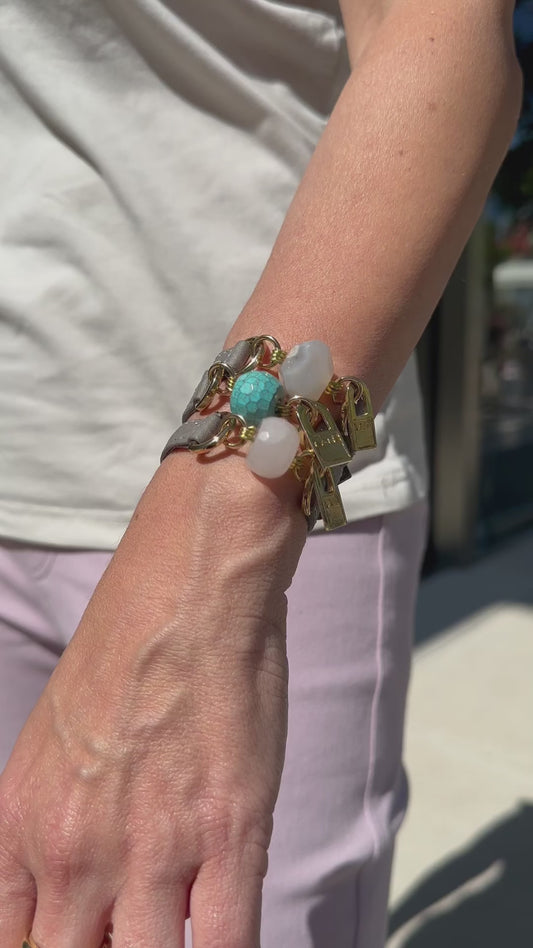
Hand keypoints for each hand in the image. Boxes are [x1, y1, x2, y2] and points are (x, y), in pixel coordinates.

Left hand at [0, 453, 305, 946]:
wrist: (188, 587)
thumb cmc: (129, 649)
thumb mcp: (55, 744)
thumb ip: (59, 828)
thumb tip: (88, 896)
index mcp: (19, 827)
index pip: (9, 947)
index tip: (84, 940)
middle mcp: (72, 853)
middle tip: (128, 930)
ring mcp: (150, 850)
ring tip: (175, 927)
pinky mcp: (228, 835)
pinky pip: (224, 947)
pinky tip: (227, 934)